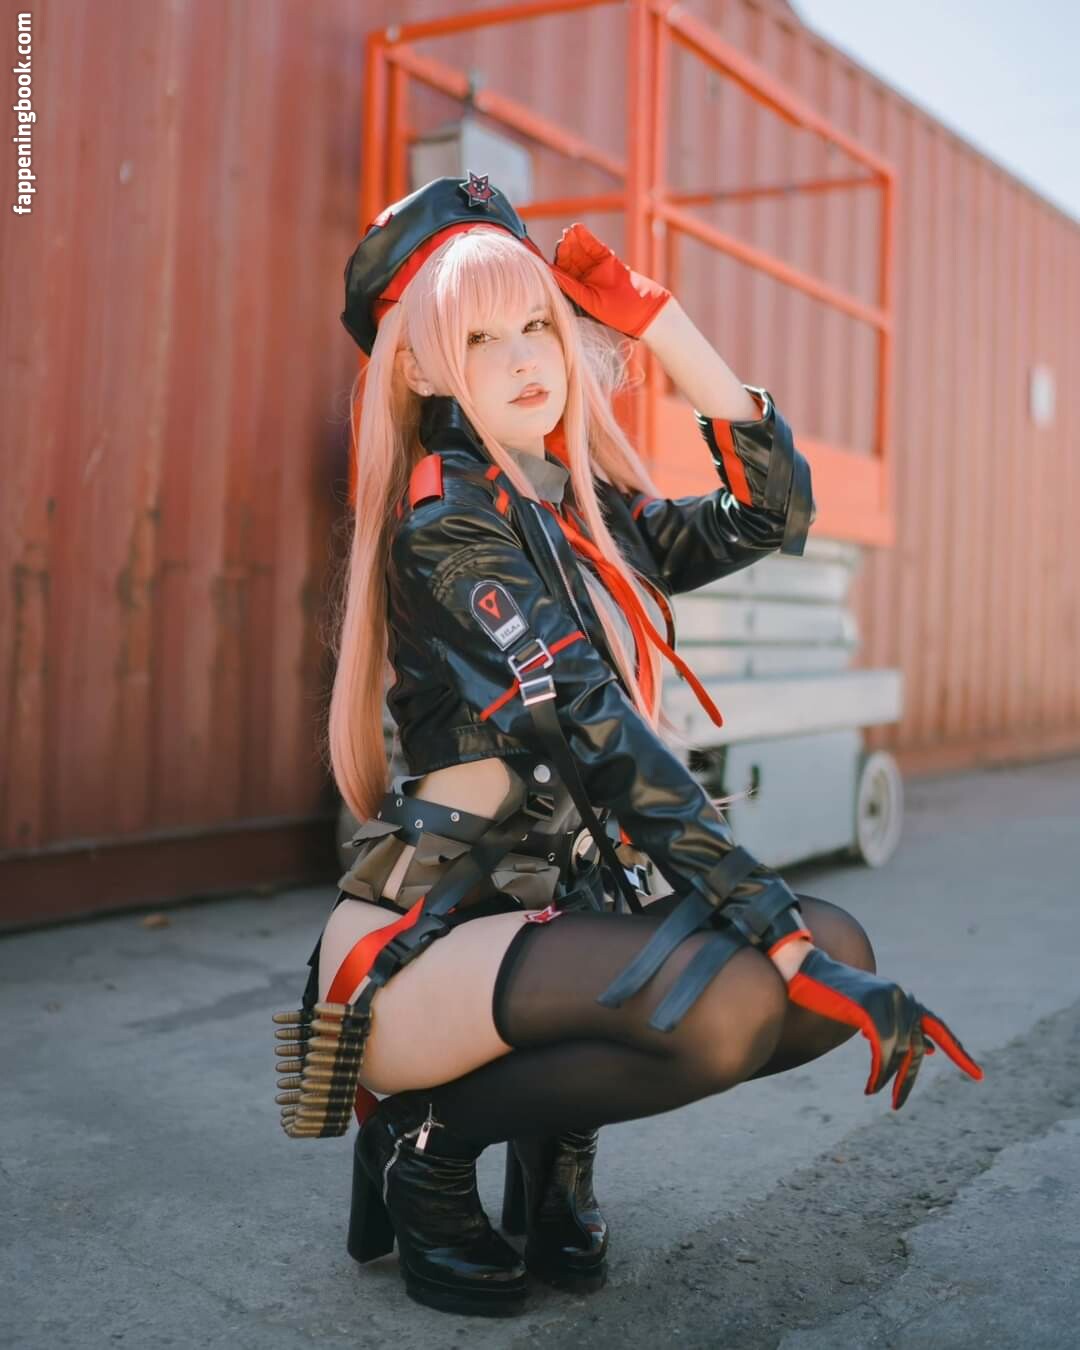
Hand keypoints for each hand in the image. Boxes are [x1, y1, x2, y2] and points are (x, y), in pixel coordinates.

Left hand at [549, 223, 671, 338]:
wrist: (639, 310)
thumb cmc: (613, 313)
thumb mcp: (588, 301)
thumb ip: (570, 286)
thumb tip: (550, 273)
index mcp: (577, 291)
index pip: (561, 274)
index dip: (551, 264)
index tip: (540, 255)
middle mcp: (585, 278)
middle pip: (570, 260)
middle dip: (565, 250)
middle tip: (561, 242)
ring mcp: (596, 268)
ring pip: (581, 251)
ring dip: (574, 241)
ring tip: (568, 232)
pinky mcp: (608, 259)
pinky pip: (595, 246)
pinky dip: (586, 238)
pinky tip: (578, 229)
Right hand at [785, 949, 983, 1109]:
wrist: (803, 970)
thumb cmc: (832, 993)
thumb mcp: (870, 1010)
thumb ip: (896, 1025)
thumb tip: (925, 1050)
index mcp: (904, 998)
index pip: (939, 1028)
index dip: (959, 1052)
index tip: (979, 1075)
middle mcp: (902, 997)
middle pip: (915, 1048)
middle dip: (908, 1079)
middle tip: (898, 1104)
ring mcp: (887, 1000)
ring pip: (898, 1052)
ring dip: (886, 1078)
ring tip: (874, 1092)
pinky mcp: (870, 1007)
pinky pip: (883, 1050)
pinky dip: (879, 1073)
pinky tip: (871, 1086)